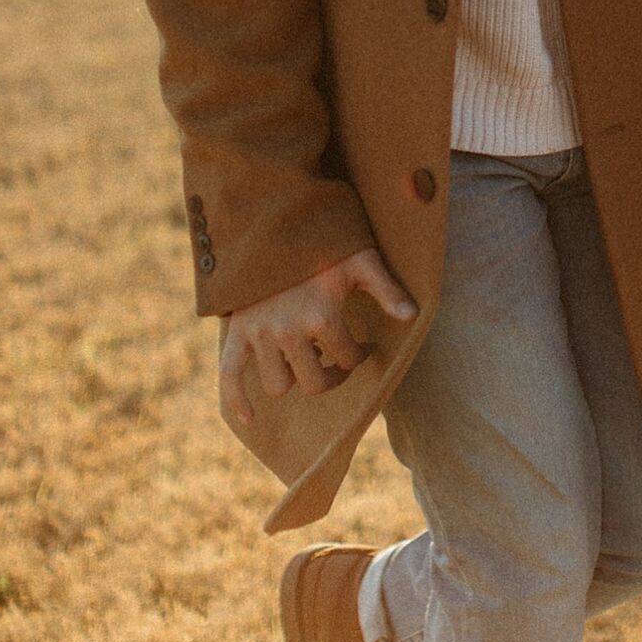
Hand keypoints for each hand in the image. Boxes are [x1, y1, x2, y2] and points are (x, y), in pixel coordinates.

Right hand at [219, 247, 416, 428]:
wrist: (273, 222)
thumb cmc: (323, 241)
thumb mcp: (360, 260)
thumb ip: (386, 289)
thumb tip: (411, 316)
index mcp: (322, 317)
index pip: (347, 357)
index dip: (359, 356)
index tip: (362, 347)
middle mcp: (288, 332)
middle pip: (314, 383)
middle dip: (331, 377)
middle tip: (338, 362)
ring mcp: (259, 335)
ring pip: (278, 385)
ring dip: (294, 379)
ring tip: (307, 361)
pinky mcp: (237, 333)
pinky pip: (230, 376)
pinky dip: (236, 400)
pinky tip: (249, 418)